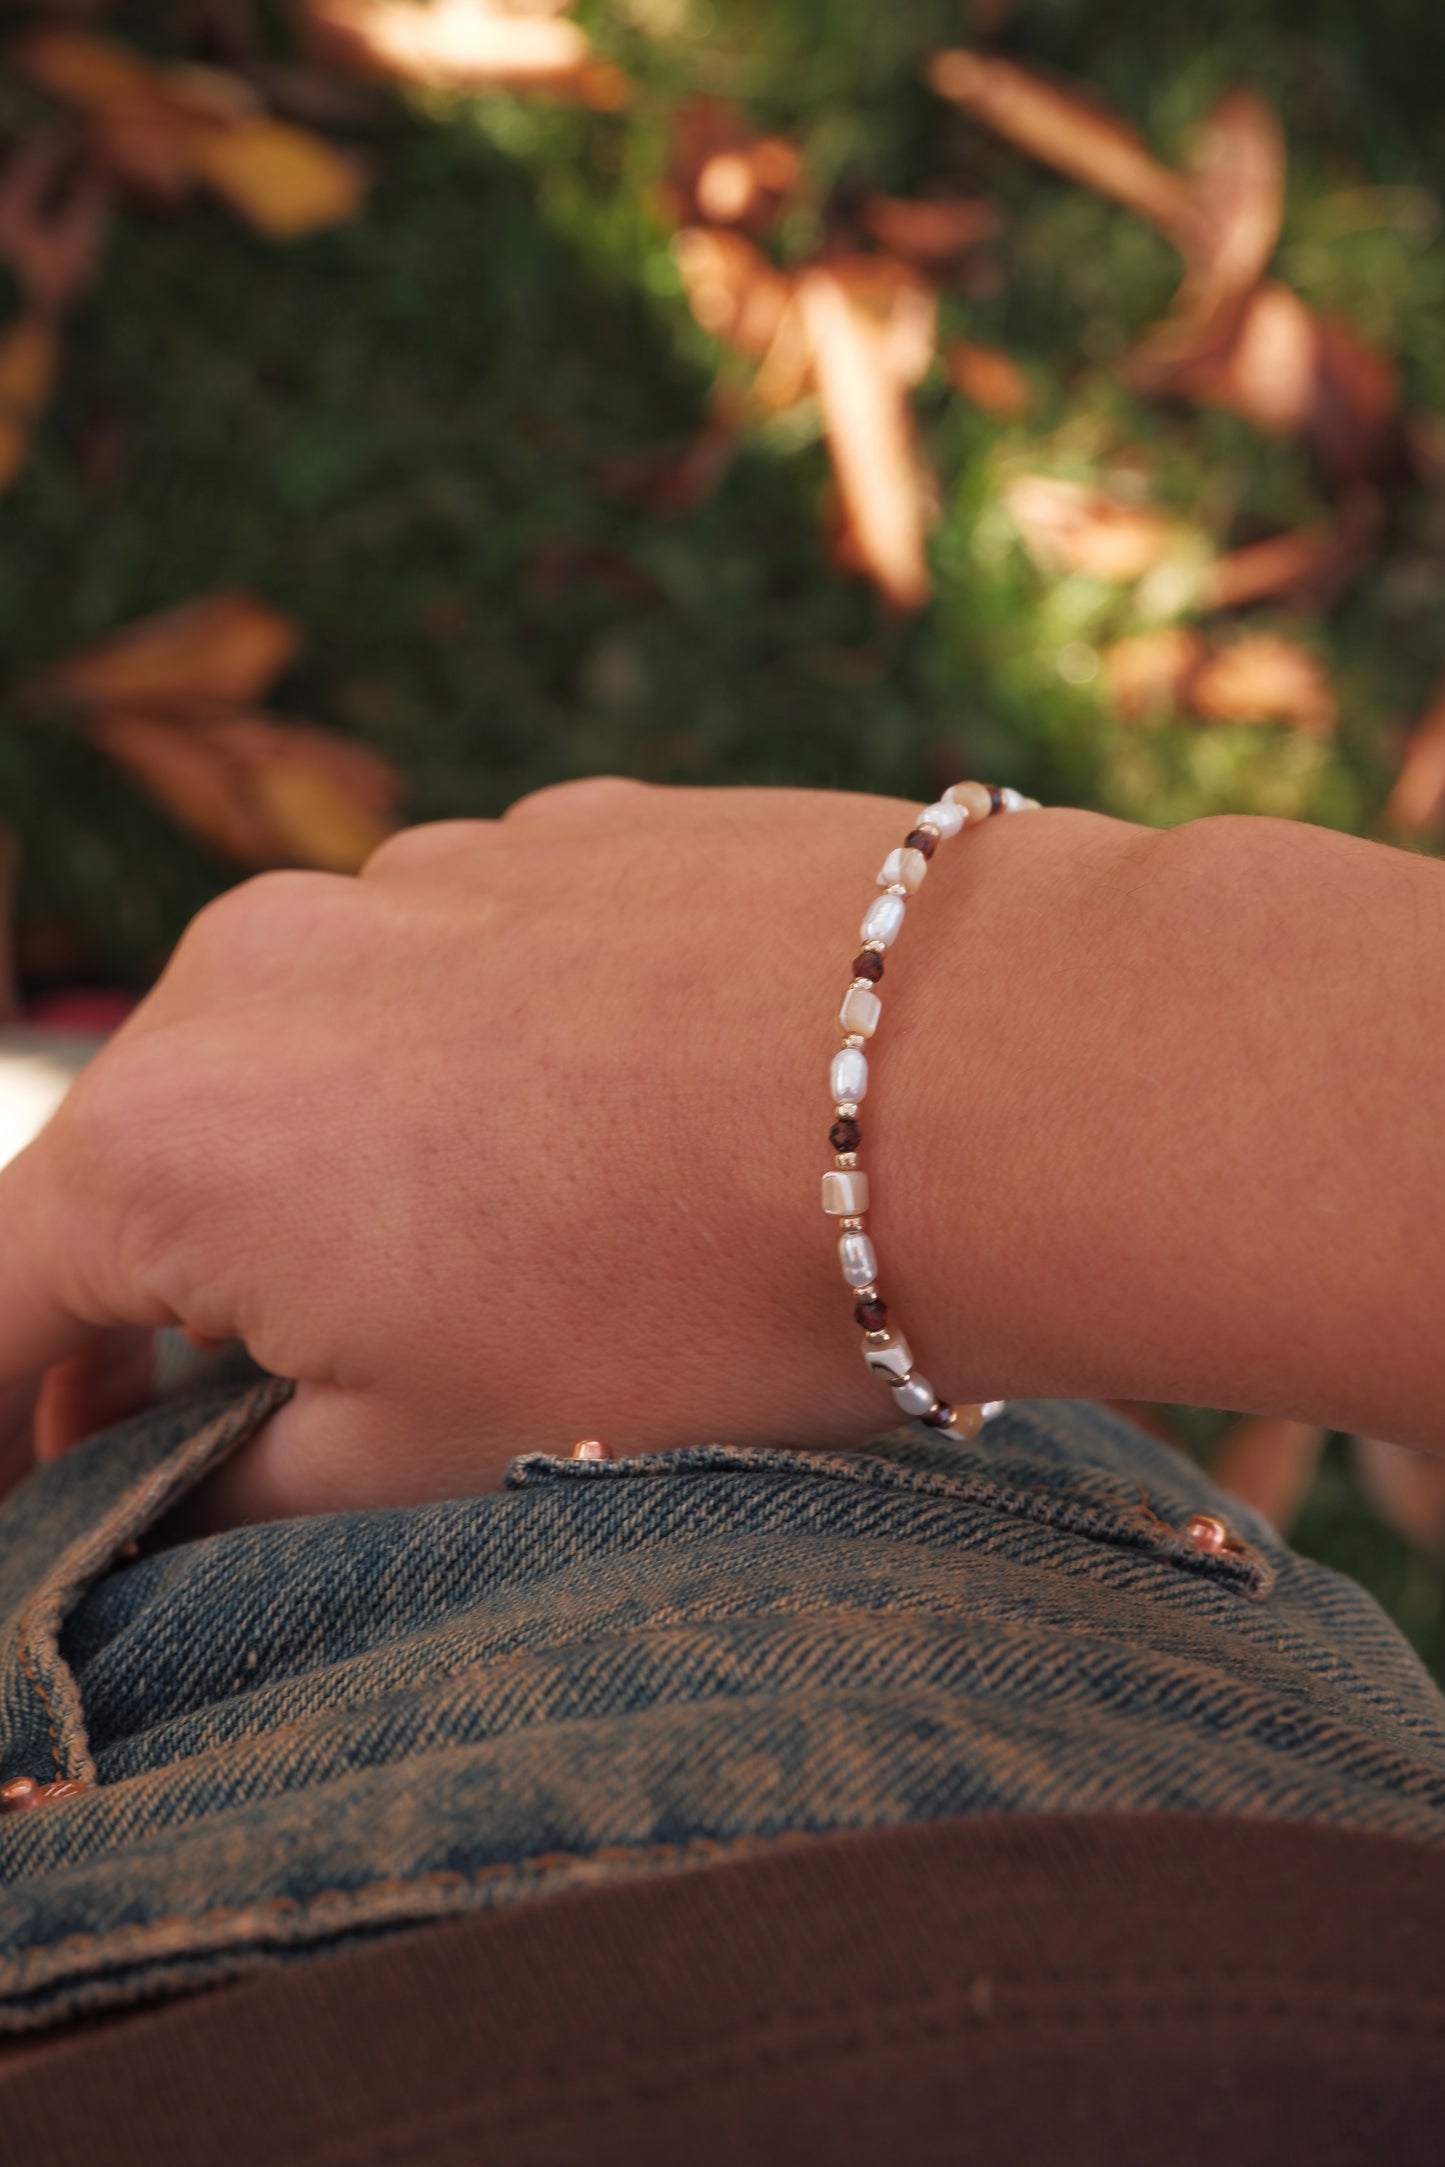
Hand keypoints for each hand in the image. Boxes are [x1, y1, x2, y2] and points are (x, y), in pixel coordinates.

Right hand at [0, 778, 1062, 1521]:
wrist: (979, 1074)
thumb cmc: (693, 1295)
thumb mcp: (436, 1456)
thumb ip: (242, 1488)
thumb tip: (174, 1491)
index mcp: (176, 1130)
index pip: (8, 1291)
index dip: (8, 1414)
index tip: (42, 1481)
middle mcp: (256, 965)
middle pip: (156, 1160)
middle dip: (179, 1303)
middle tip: (253, 1424)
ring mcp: (413, 873)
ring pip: (315, 1056)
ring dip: (342, 1172)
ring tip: (491, 1273)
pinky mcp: (553, 831)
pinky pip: (457, 975)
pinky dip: (472, 1069)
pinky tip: (609, 1138)